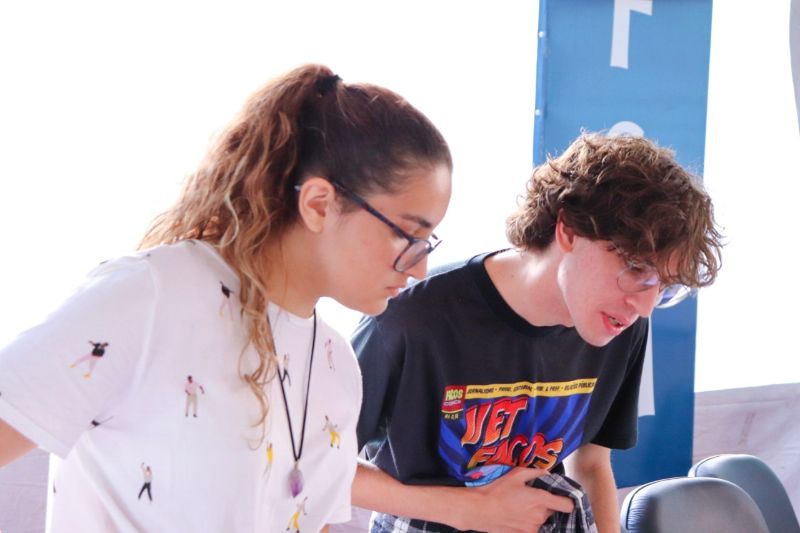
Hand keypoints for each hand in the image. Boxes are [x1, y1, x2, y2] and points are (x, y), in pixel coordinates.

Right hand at [456, 467, 573, 532]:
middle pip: (552, 511)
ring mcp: (532, 528)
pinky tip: (515, 515)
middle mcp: (540, 516)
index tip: (560, 496)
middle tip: (531, 498)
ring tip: (520, 507)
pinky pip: (531, 528)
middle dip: (546, 505)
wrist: (479, 509)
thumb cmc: (496, 490)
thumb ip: (536, 473)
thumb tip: (548, 474)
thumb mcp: (516, 474)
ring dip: (536, 514)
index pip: (567, 505)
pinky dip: (527, 522)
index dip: (566, 500)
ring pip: (541, 520)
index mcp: (540, 500)